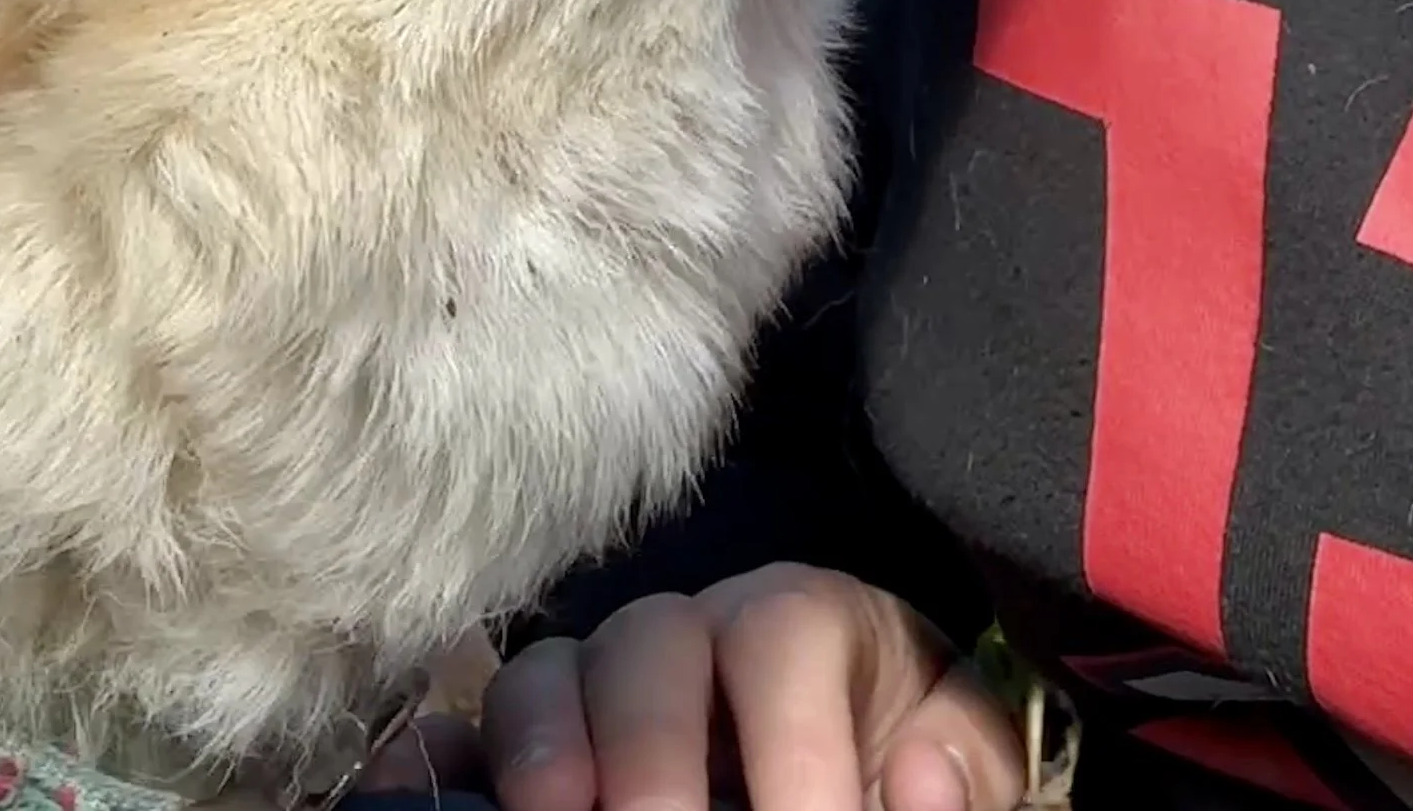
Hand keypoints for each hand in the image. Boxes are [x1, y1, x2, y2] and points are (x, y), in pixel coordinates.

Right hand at [359, 566, 1026, 810]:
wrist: (846, 754)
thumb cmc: (897, 758)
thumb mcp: (951, 759)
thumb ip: (961, 775)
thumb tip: (916, 776)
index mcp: (803, 621)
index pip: (782, 636)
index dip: (795, 745)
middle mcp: (690, 630)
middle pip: (651, 643)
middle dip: (656, 757)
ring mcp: (598, 679)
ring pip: (549, 670)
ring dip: (544, 752)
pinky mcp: (528, 737)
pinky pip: (469, 724)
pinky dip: (452, 766)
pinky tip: (456, 808)